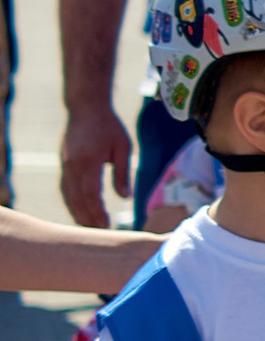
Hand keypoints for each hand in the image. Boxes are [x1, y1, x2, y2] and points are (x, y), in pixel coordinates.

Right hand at [60, 101, 131, 229]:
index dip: (97, 212)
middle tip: (100, 233)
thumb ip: (122, 173)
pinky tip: (80, 211)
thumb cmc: (109, 126)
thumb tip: (124, 197)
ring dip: (77, 213)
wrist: (86, 108)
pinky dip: (72, 202)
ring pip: (68, 196)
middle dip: (87, 218)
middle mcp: (72, 166)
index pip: (91, 195)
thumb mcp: (122, 147)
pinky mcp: (64, 164)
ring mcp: (65, 165)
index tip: (107, 225)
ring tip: (90, 227)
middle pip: (77, 200)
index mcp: (88, 162)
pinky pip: (65, 188)